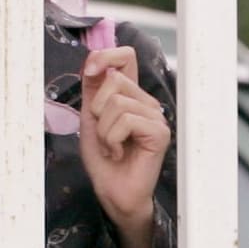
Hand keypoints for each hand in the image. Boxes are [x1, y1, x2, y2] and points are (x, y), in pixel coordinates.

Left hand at [76, 46, 169, 247]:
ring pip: (116, 103)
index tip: (88, 72)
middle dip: (96, 109)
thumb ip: (92, 91)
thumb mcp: (91, 119)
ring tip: (111, 147)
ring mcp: (155, 116)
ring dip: (103, 130)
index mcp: (130, 96)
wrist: (113, 191)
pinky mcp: (159, 132)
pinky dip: (112, 140)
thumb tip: (91, 62)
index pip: (125, 57)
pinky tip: (119, 153)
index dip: (105, 56)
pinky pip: (125, 121)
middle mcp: (145, 102)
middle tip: (104, 134)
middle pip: (114, 80)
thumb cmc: (104, 159)